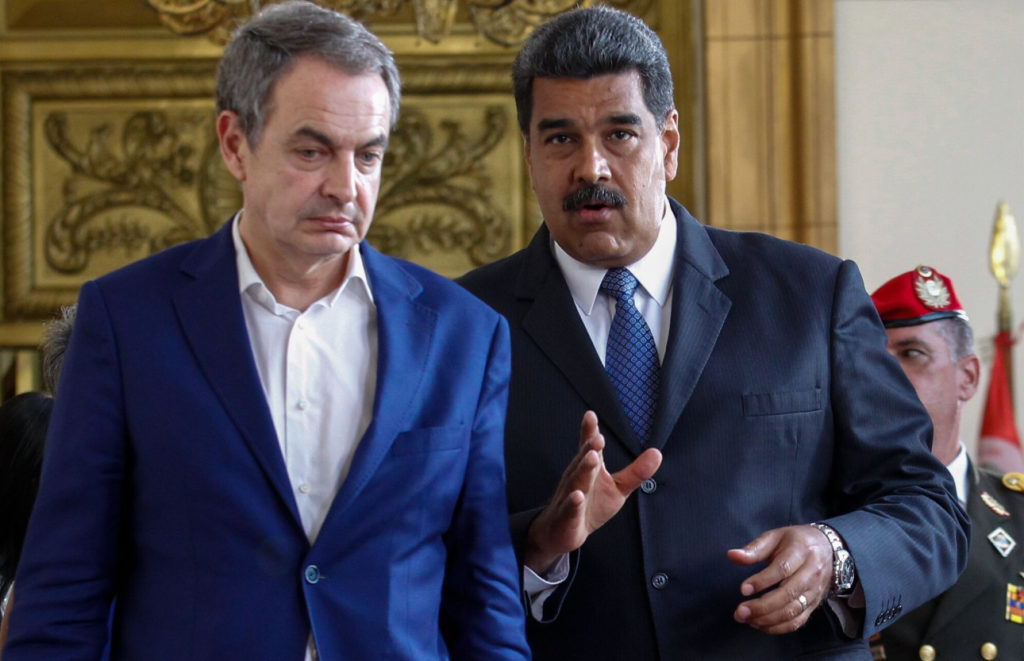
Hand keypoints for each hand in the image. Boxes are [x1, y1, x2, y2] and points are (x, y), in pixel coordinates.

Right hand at [524, 411, 661, 573]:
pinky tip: (577, 496)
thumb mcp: (618, 488)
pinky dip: (573, 502)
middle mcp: (577, 478)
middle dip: (590, 448)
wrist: (562, 531)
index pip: (588, 446)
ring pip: (576, 480)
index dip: (589, 431)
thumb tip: (657, 452)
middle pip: (583, 460)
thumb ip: (636, 472)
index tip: (591, 415)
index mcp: (589, 468)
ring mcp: (570, 496)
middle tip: (598, 437)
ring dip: (583, 468)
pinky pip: (571, 508)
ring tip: (591, 457)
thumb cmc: (591, 506)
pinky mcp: (568, 517)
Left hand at [727, 525, 833, 633]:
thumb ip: (754, 549)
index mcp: (800, 551)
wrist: (828, 548)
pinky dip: (779, 627)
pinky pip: (799, 621)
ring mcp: (815, 591)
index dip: (762, 581)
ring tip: (747, 619)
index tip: (742, 589)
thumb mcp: (775, 537)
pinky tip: (761, 625)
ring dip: (769, 619)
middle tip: (740, 612)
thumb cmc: (795, 541)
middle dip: (762, 606)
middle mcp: (811, 573)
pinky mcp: (815, 604)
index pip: (782, 569)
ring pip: (794, 610)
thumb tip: (731, 556)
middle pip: (788, 594)